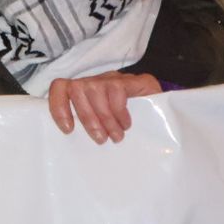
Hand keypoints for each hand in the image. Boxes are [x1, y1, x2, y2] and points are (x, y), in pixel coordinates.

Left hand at [47, 73, 162, 143]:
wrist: (164, 119)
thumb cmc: (126, 129)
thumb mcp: (102, 128)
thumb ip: (87, 128)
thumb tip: (68, 145)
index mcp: (84, 92)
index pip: (60, 87)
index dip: (59, 106)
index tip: (68, 129)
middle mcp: (97, 81)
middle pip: (77, 89)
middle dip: (87, 118)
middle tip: (101, 139)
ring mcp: (114, 78)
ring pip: (94, 88)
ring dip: (104, 117)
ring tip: (116, 136)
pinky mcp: (134, 80)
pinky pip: (117, 89)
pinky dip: (119, 110)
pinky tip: (126, 124)